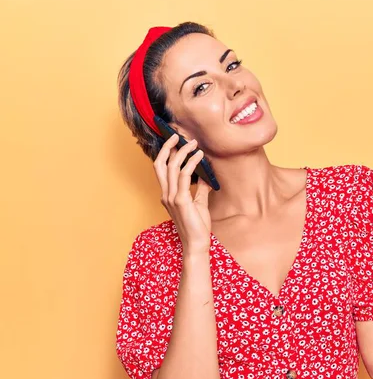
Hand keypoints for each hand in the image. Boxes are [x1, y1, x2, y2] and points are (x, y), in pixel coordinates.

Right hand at [154, 134, 212, 253]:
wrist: (197, 243)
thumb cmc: (197, 227)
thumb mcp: (199, 204)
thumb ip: (200, 190)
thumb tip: (205, 177)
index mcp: (167, 195)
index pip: (161, 169)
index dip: (165, 153)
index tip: (174, 141)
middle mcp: (166, 194)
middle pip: (161, 164)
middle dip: (167, 147)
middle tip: (177, 135)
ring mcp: (171, 197)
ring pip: (172, 167)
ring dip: (183, 152)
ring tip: (194, 143)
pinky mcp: (180, 200)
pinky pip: (184, 176)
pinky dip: (191, 163)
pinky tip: (199, 156)